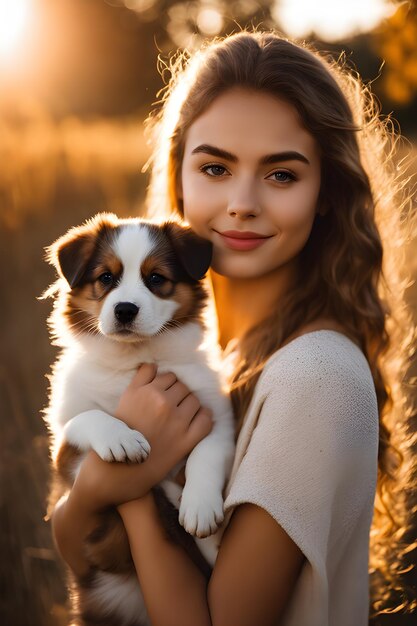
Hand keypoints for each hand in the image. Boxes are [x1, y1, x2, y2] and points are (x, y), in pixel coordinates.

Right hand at [115, 363, 212, 477]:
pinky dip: (204, 418)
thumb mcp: (125, 399)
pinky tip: (196, 421)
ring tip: (181, 417)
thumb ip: (141, 379)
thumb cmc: (121, 434)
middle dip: (179, 395)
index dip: (168, 386)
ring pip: (194, 400)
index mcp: (144, 391)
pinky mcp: (186, 440)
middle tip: (172, 409)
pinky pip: (206, 419)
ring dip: (190, 406)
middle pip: (183, 386)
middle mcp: (160, 402)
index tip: (164, 396)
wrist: (119, 471)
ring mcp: (175, 421)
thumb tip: (155, 365)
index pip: (169, 376)